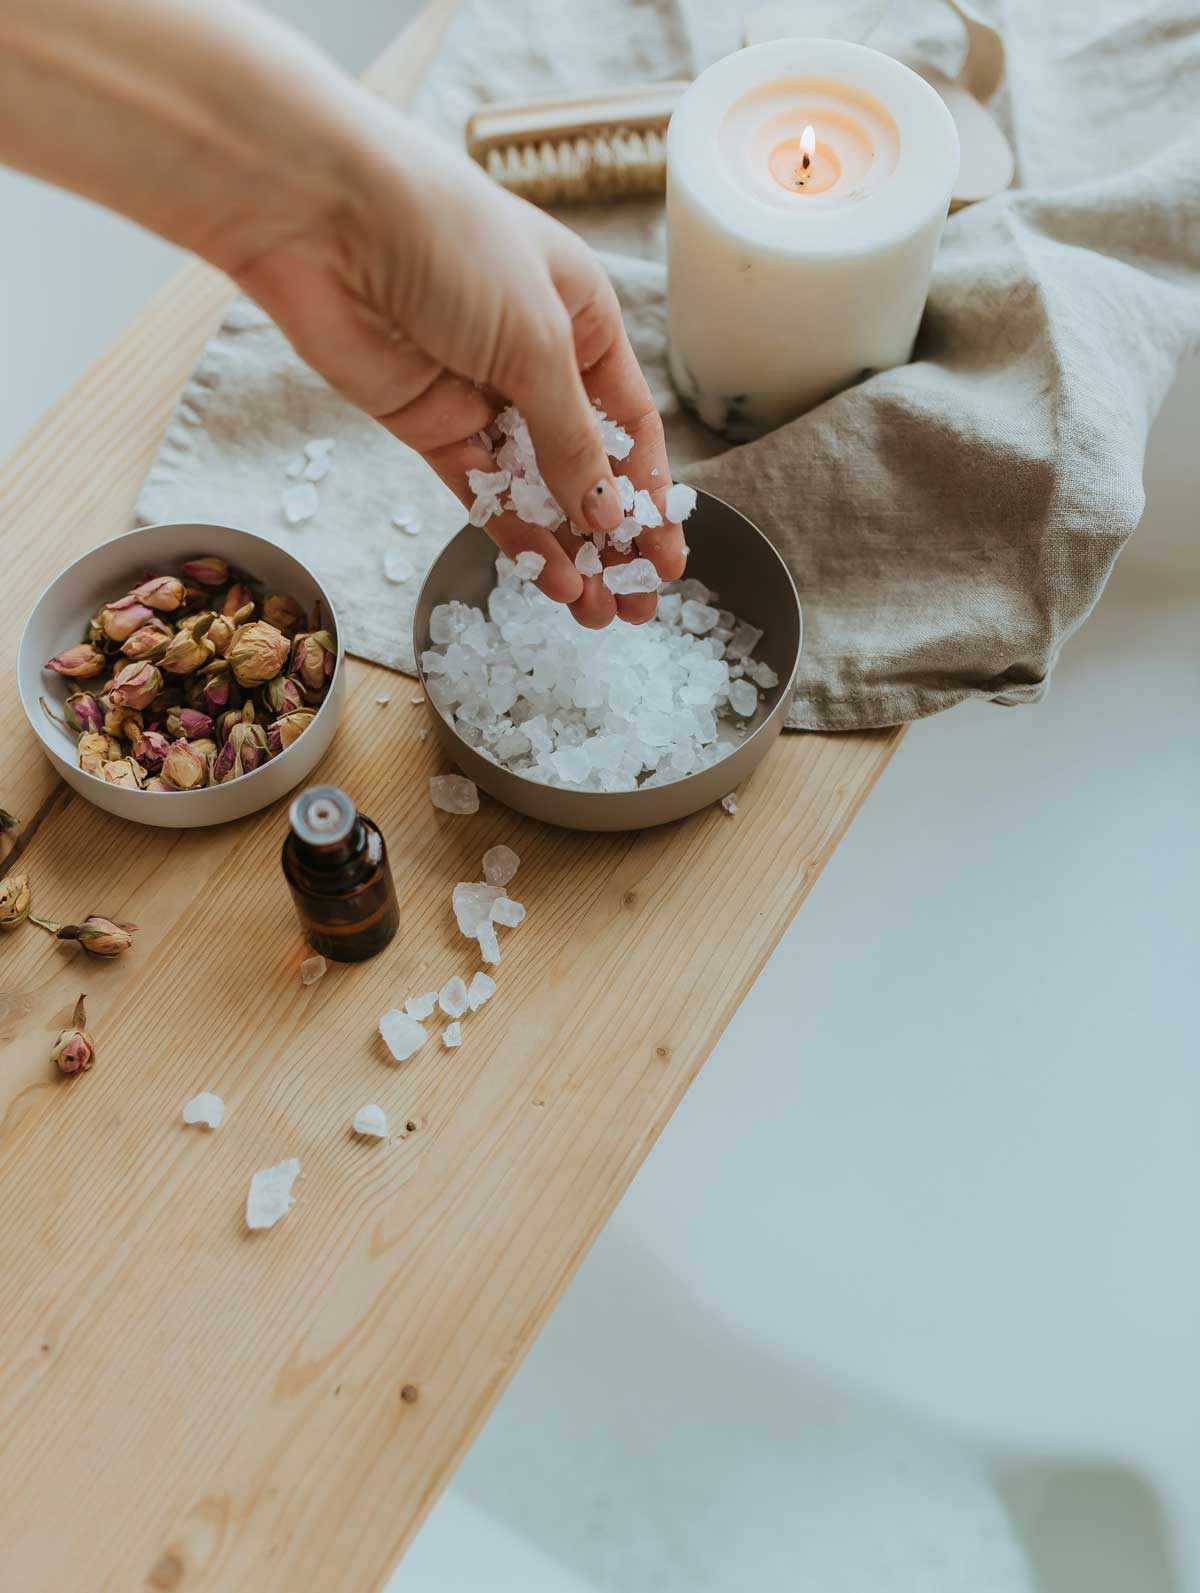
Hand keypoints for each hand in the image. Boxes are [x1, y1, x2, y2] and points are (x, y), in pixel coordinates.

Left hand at [236, 113, 686, 625]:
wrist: (325, 220)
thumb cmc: (453, 247)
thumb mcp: (540, 342)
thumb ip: (574, 439)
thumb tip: (611, 516)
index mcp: (584, 319)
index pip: (632, 423)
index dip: (652, 493)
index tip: (667, 558)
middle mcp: (538, 360)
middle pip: (587, 467)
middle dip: (612, 539)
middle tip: (633, 606)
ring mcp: (482, 398)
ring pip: (536, 491)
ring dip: (567, 551)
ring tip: (593, 611)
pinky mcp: (430, 426)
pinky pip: (482, 493)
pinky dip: (515, 536)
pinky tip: (548, 576)